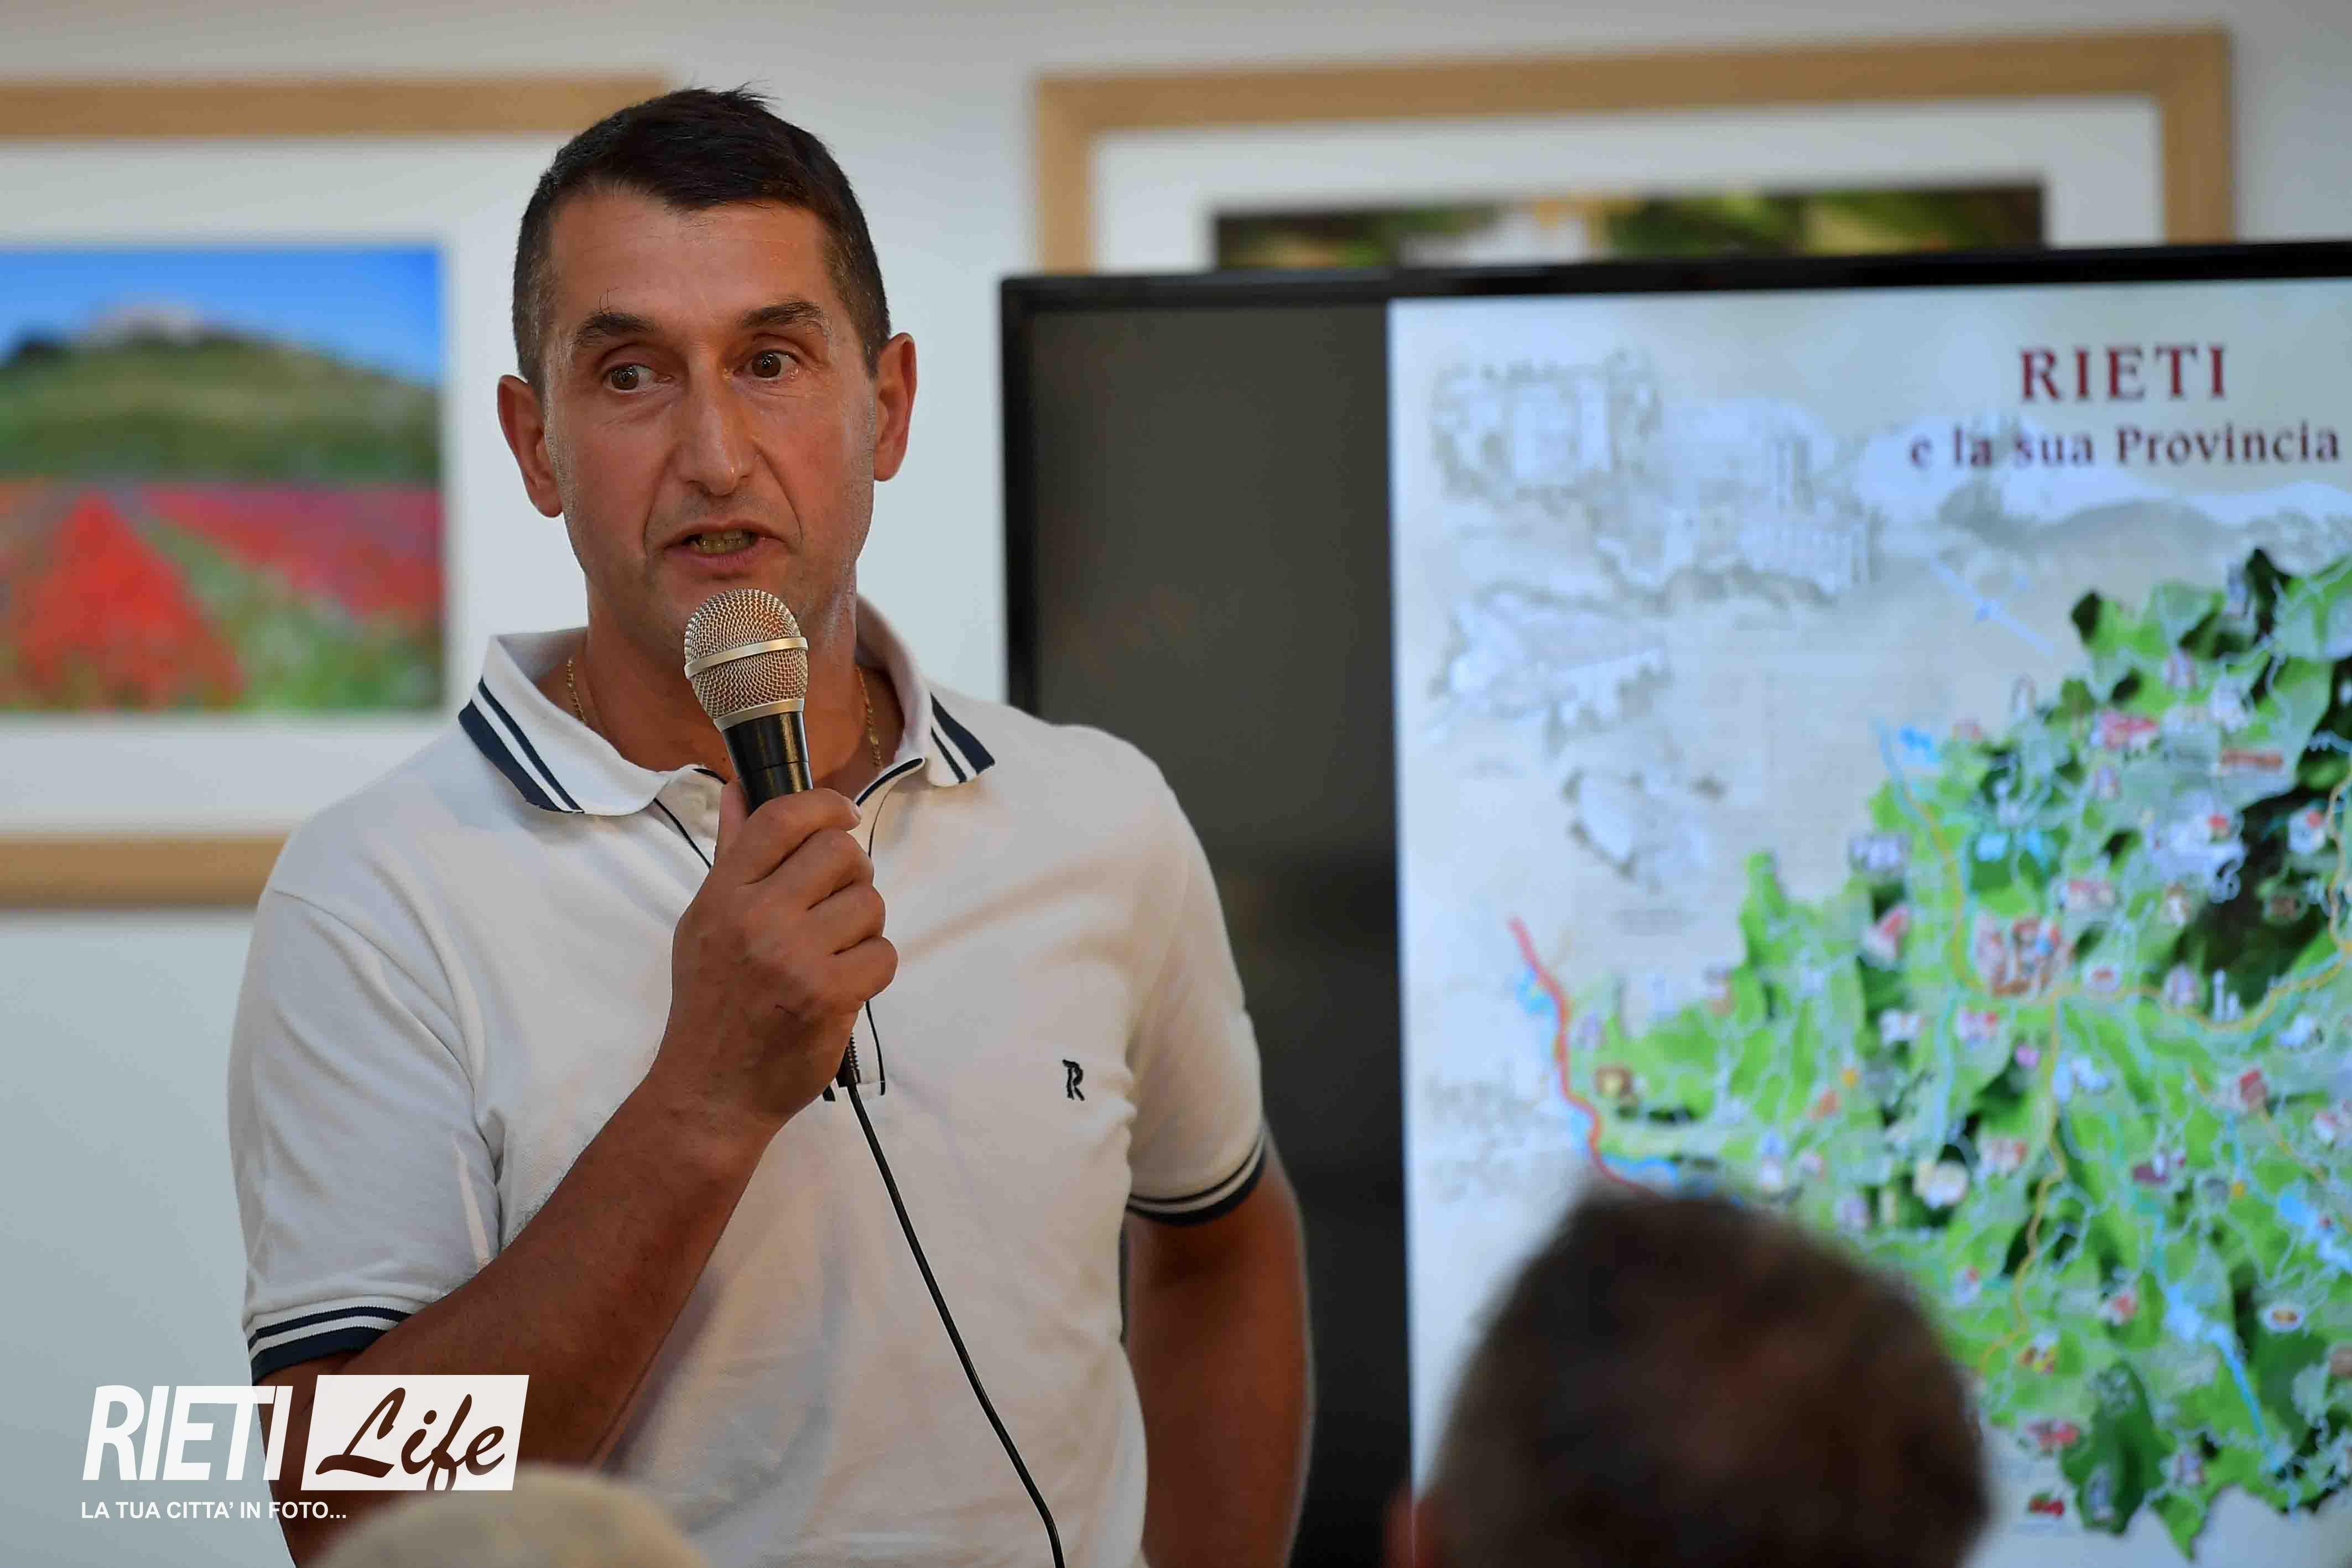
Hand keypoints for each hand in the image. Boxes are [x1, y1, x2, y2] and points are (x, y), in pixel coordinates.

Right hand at [650, 782, 895, 1141]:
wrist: (710, 1090)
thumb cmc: (710, 1001)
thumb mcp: (705, 921)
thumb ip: (732, 853)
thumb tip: (740, 788)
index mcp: (724, 894)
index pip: (783, 818)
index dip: (826, 806)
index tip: (843, 817)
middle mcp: (757, 918)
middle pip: (839, 852)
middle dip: (851, 871)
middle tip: (838, 899)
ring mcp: (795, 958)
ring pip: (869, 903)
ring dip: (863, 924)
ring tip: (835, 948)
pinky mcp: (829, 996)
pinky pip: (883, 953)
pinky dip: (873, 966)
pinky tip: (846, 981)